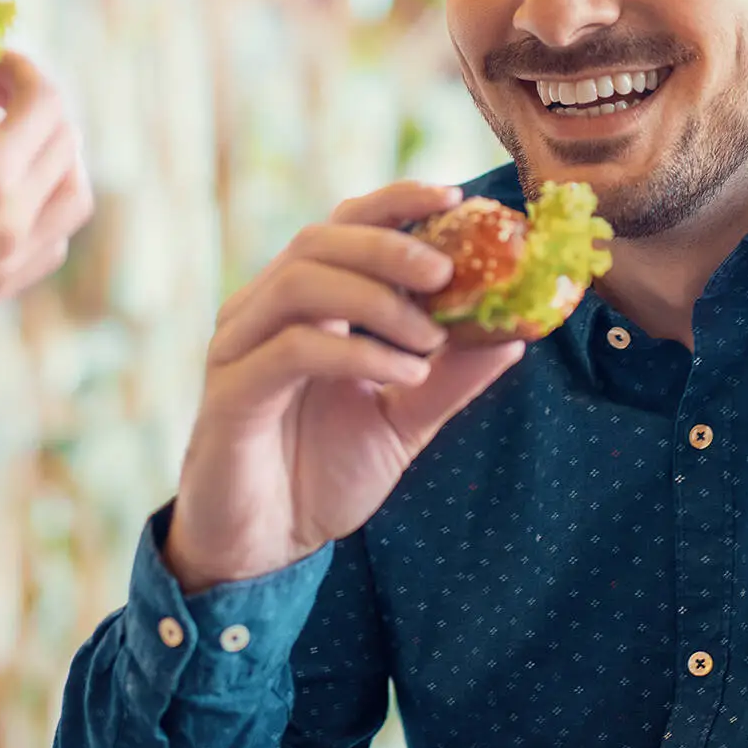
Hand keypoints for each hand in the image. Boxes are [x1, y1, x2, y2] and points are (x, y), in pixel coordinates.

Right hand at [0, 46, 91, 366]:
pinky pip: (53, 239)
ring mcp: (12, 265)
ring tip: (8, 136)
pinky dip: (45, 204)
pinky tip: (1, 191)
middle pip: (64, 142)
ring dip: (55, 155)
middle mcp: (13, 223)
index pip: (44, 102)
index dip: (22, 68)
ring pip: (73, 196)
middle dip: (35, 102)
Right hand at [166, 183, 525, 592]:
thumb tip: (516, 333)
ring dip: (377, 299)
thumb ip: (450, 377)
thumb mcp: (403, 421)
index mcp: (302, 306)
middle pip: (319, 240)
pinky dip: (356, 352)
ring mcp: (239, 348)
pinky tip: (403, 375)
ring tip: (431, 339)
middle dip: (389, 245)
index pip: (342, 227)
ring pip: (301, 283)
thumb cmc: (321, 475)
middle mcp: (262, 312)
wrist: (262, 548)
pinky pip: (292, 350)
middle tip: (448, 271)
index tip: (455, 199)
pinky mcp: (231, 393)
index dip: (394, 204)